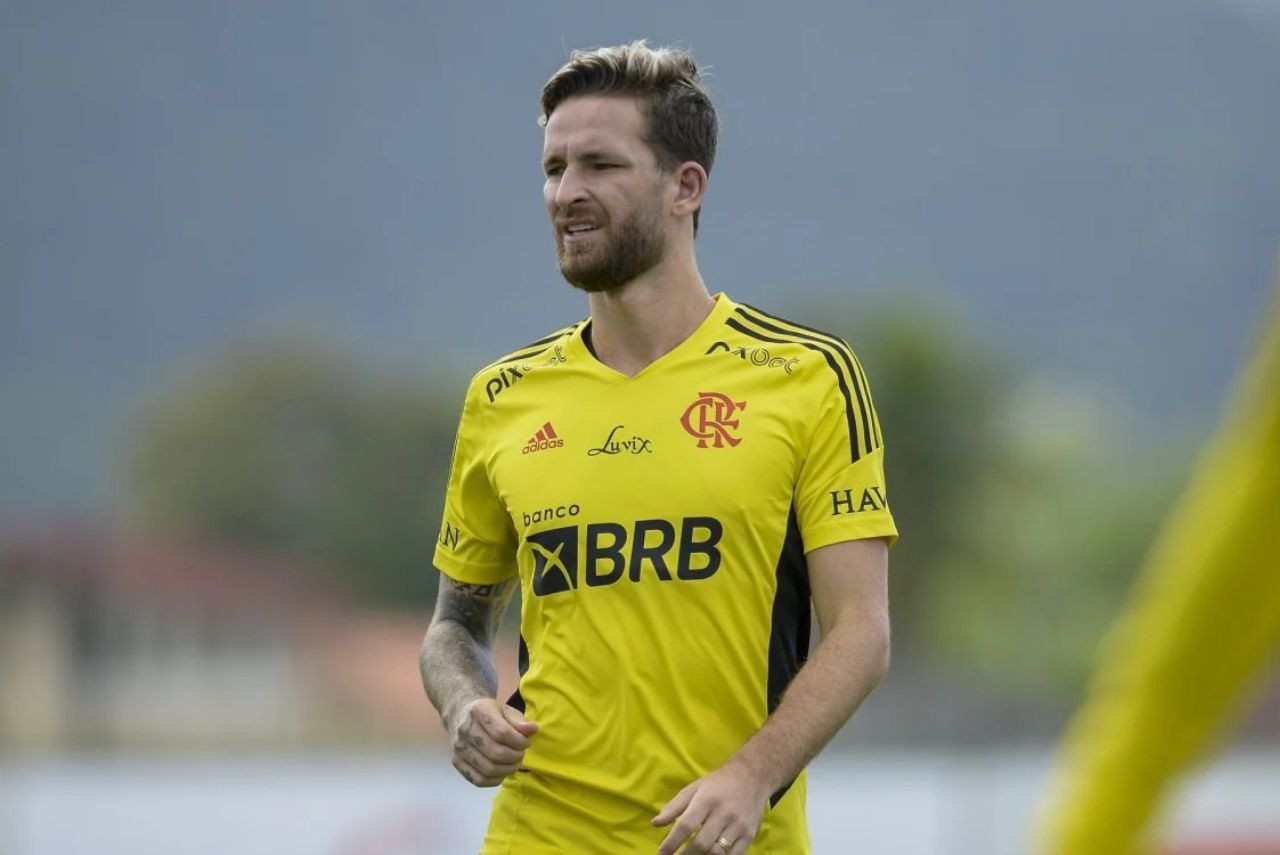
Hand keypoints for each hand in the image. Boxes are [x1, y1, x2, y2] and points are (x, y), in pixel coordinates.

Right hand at [447, 698, 537, 787]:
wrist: (461, 715)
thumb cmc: (489, 713)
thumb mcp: (506, 710)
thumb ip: (520, 721)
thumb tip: (533, 730)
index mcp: (479, 711)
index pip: (502, 733)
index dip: (519, 741)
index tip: (526, 742)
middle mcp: (465, 729)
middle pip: (496, 753)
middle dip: (515, 757)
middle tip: (521, 754)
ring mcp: (459, 748)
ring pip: (488, 769)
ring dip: (507, 770)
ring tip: (514, 762)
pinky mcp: (457, 762)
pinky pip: (478, 780)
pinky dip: (495, 780)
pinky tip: (502, 771)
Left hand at [652, 762, 770, 853]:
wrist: (751, 777)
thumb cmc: (718, 784)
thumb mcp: (694, 788)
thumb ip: (674, 807)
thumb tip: (655, 823)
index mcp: (706, 799)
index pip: (686, 825)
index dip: (671, 842)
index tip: (661, 854)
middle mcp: (723, 813)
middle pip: (701, 842)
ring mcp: (738, 825)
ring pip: (717, 852)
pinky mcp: (749, 834)